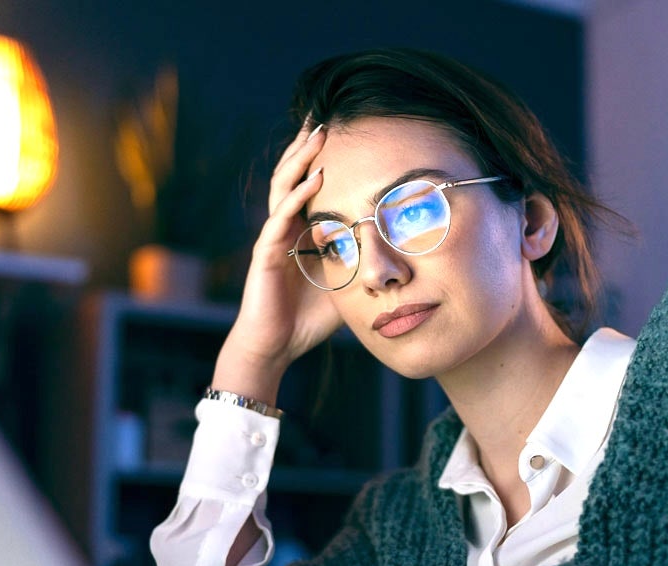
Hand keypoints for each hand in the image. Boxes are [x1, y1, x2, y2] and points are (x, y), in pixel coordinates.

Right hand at [210, 120, 339, 402]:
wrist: (276, 346)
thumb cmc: (308, 319)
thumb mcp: (345, 284)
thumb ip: (362, 263)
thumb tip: (401, 252)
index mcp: (301, 232)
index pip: (307, 186)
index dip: (318, 159)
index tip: (337, 132)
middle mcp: (284, 228)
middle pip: (292, 176)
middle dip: (306, 146)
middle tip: (323, 116)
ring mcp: (273, 237)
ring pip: (283, 187)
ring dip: (300, 159)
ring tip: (318, 134)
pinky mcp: (267, 252)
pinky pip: (281, 217)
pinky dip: (298, 196)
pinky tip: (315, 178)